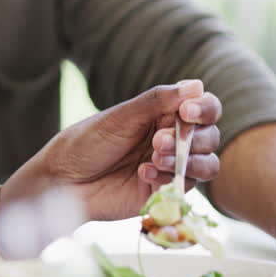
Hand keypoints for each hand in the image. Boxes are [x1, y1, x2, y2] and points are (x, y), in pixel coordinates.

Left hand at [5, 80, 221, 219]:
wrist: (65, 181)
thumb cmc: (87, 142)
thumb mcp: (120, 117)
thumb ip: (157, 101)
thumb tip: (196, 84)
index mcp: (164, 114)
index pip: (204, 107)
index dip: (204, 109)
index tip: (187, 111)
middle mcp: (174, 139)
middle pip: (210, 137)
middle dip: (192, 139)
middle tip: (158, 142)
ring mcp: (171, 167)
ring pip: (207, 165)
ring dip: (188, 161)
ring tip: (154, 158)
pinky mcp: (165, 192)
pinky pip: (186, 187)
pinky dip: (169, 179)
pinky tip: (142, 174)